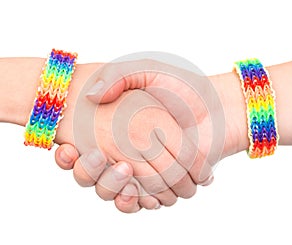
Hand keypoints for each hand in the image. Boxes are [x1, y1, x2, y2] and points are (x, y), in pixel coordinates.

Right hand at [54, 62, 203, 211]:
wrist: (219, 106)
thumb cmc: (184, 85)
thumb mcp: (146, 69)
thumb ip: (118, 76)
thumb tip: (90, 95)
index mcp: (119, 129)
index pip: (87, 150)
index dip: (72, 156)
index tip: (67, 150)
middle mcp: (128, 151)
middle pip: (96, 175)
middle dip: (89, 171)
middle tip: (94, 156)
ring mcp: (145, 169)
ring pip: (116, 192)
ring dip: (111, 188)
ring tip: (121, 170)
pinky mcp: (163, 184)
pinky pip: (141, 201)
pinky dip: (135, 202)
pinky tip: (140, 193)